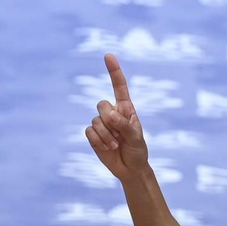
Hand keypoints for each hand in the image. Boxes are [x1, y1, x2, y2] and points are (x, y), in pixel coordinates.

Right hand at [86, 53, 147, 182]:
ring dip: (106, 136)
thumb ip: (124, 125)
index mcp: (125, 108)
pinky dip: (99, 141)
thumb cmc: (137, 150)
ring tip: (116, 145)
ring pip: (96, 121)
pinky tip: (108, 148)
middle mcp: (112, 112)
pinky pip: (89, 131)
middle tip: (120, 135)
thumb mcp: (136, 137)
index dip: (114, 71)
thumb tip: (110, 116)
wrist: (130, 169)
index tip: (108, 56)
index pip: (119, 86)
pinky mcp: (93, 135)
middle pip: (101, 104)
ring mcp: (101, 123)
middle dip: (110, 120)